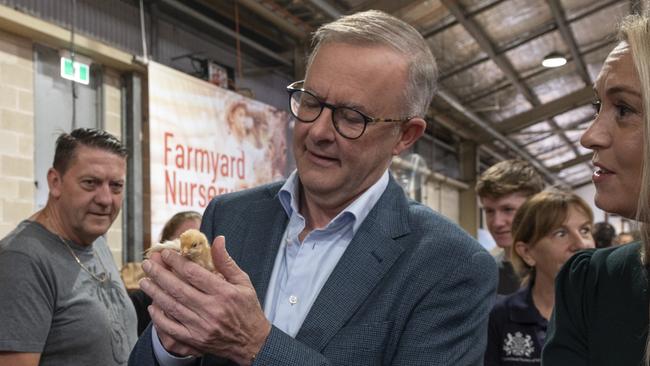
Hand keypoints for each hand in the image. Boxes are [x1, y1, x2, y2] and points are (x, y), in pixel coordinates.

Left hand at [141, 236, 271, 364]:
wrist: (252, 342)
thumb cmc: (248, 309)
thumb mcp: (243, 282)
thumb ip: (226, 262)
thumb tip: (218, 240)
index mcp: (224, 293)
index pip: (194, 273)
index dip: (176, 262)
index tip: (165, 254)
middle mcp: (212, 309)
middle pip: (178, 289)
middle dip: (159, 274)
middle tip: (148, 264)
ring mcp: (202, 326)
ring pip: (172, 307)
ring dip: (155, 292)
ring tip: (145, 281)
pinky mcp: (195, 340)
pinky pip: (171, 328)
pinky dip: (159, 317)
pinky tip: (153, 306)